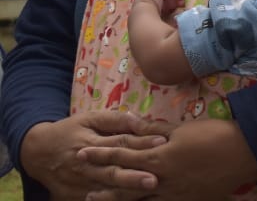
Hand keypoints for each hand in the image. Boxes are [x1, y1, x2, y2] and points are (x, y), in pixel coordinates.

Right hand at [17, 111, 166, 198]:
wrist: (38, 152)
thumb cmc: (70, 131)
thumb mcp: (88, 118)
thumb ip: (114, 119)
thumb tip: (140, 119)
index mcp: (89, 142)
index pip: (119, 142)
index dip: (141, 142)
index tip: (163, 141)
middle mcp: (84, 165)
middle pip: (111, 172)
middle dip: (133, 177)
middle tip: (155, 179)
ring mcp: (78, 183)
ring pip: (105, 189)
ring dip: (126, 191)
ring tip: (147, 192)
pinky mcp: (73, 196)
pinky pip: (95, 200)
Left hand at [78, 116, 256, 200]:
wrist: (244, 154)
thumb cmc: (214, 135)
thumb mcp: (183, 129)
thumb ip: (155, 130)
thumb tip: (133, 125)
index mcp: (158, 158)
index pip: (122, 155)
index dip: (101, 154)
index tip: (82, 152)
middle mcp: (159, 180)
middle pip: (123, 184)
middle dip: (102, 184)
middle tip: (81, 187)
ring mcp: (171, 195)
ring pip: (137, 200)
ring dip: (116, 200)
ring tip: (97, 200)